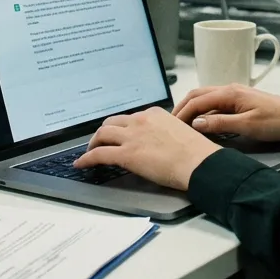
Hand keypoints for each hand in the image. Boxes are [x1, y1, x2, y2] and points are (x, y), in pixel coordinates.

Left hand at [73, 107, 220, 190]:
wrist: (198, 162)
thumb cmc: (196, 152)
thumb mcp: (179, 132)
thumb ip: (164, 132)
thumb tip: (158, 143)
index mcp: (154, 114)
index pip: (131, 118)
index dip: (122, 127)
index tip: (119, 133)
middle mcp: (140, 120)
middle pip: (112, 122)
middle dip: (104, 132)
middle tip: (100, 141)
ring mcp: (131, 136)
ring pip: (102, 134)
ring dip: (93, 143)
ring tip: (89, 152)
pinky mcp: (126, 154)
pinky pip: (99, 154)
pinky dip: (86, 159)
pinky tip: (81, 164)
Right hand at [173, 84, 279, 141]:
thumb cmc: (275, 121)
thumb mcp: (246, 126)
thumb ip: (220, 124)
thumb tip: (196, 123)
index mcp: (229, 93)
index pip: (197, 100)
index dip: (182, 113)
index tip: (172, 126)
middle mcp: (229, 89)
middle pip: (198, 94)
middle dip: (183, 107)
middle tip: (172, 123)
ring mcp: (234, 93)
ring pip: (205, 97)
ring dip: (192, 108)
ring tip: (182, 123)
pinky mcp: (239, 100)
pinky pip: (215, 102)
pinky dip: (203, 110)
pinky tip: (202, 121)